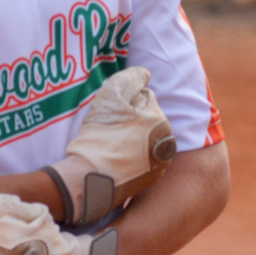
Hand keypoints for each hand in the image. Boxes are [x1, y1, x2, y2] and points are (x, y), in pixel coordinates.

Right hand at [42, 66, 174, 228]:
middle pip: (146, 119)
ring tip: (110, 146)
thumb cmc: (98, 136)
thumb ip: (129, 79)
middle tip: (109, 131)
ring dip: (131, 137)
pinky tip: (115, 160)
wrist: (88, 179)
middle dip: (130, 120)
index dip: (123, 103)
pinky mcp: (150, 180)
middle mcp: (167, 143)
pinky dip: (131, 156)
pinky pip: (142, 159)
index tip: (110, 116)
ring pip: (144, 139)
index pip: (143, 98)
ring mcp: (160, 164)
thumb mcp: (110, 96)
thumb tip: (145, 74)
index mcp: (160, 121)